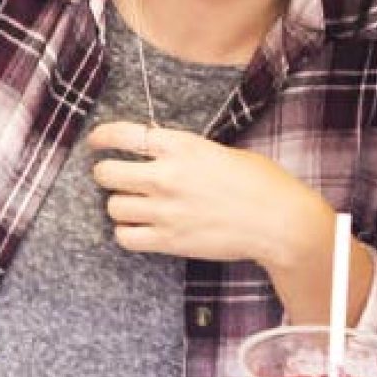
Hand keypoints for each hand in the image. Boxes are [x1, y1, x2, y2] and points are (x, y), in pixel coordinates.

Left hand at [88, 121, 362, 319]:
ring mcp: (165, 210)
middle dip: (106, 174)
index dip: (101, 137)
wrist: (281, 223)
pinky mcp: (169, 240)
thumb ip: (183, 151)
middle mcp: (166, 176)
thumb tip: (155, 151)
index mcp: (180, 146)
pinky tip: (140, 229)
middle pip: (105, 174)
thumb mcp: (220, 152)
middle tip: (116, 178)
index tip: (96, 142)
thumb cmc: (261, 184)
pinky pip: (124, 237)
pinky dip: (127, 233)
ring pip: (112, 206)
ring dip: (120, 206)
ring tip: (135, 206)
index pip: (122, 135)